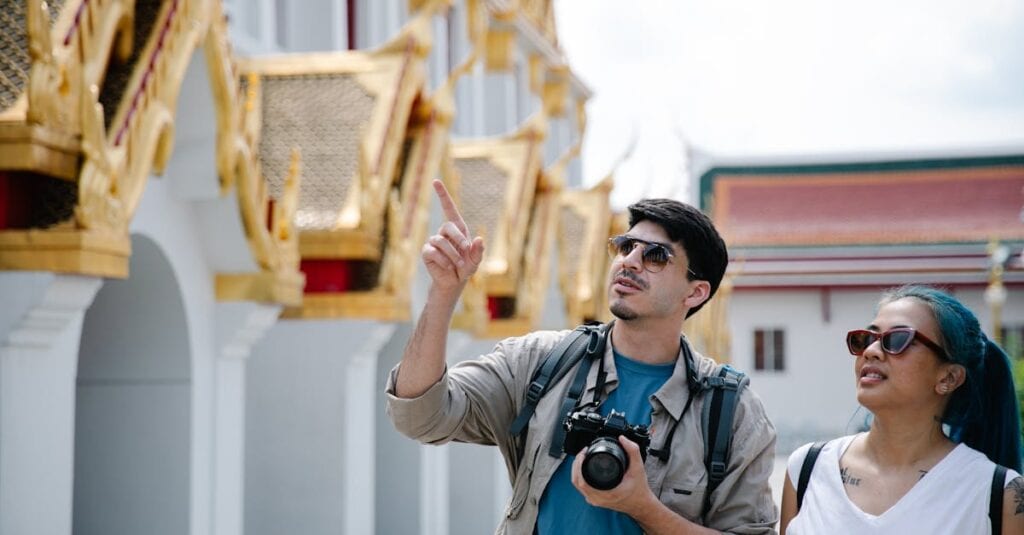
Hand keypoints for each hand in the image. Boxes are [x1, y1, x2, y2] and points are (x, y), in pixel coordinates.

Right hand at [422, 179, 484, 295]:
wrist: (454, 282)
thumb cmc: (466, 268)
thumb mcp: (475, 260)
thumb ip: (478, 251)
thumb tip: (479, 239)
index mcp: (457, 229)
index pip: (448, 208)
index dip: (442, 194)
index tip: (435, 181)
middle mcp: (443, 233)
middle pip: (447, 226)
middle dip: (458, 239)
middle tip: (466, 251)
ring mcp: (433, 242)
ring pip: (440, 241)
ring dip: (452, 255)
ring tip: (458, 265)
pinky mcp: (427, 252)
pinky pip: (433, 252)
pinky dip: (444, 261)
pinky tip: (448, 267)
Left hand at [571, 435, 655, 514]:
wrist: (641, 504)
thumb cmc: (639, 489)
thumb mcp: (638, 468)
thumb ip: (632, 451)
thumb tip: (623, 439)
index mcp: (606, 493)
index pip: (582, 480)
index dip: (579, 464)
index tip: (584, 452)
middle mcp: (598, 499)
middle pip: (576, 481)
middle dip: (576, 464)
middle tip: (583, 453)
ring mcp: (595, 501)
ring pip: (577, 485)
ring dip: (577, 470)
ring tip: (583, 458)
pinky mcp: (595, 500)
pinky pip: (582, 488)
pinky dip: (580, 477)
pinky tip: (585, 468)